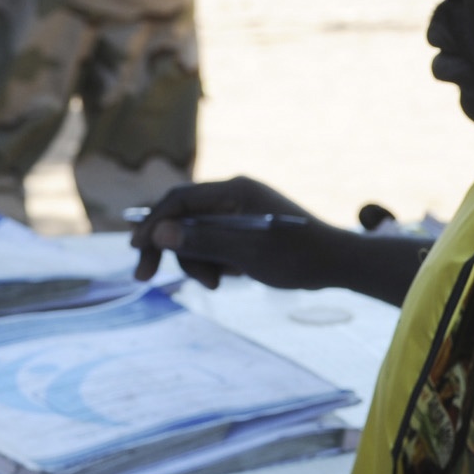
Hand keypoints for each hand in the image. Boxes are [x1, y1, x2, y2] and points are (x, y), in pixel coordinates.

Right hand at [128, 176, 332, 289]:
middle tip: (146, 277)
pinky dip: (213, 261)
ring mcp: (239, 210)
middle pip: (182, 217)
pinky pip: (214, 242)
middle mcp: (233, 195)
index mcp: (234, 190)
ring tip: (217, 283)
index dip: (152, 223)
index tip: (136, 250)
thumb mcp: (248, 254)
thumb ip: (204, 242)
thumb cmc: (298, 258)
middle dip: (168, 247)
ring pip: (196, 235)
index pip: (179, 199)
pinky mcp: (244, 227)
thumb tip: (159, 234)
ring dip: (196, 261)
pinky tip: (232, 276)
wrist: (337, 264)